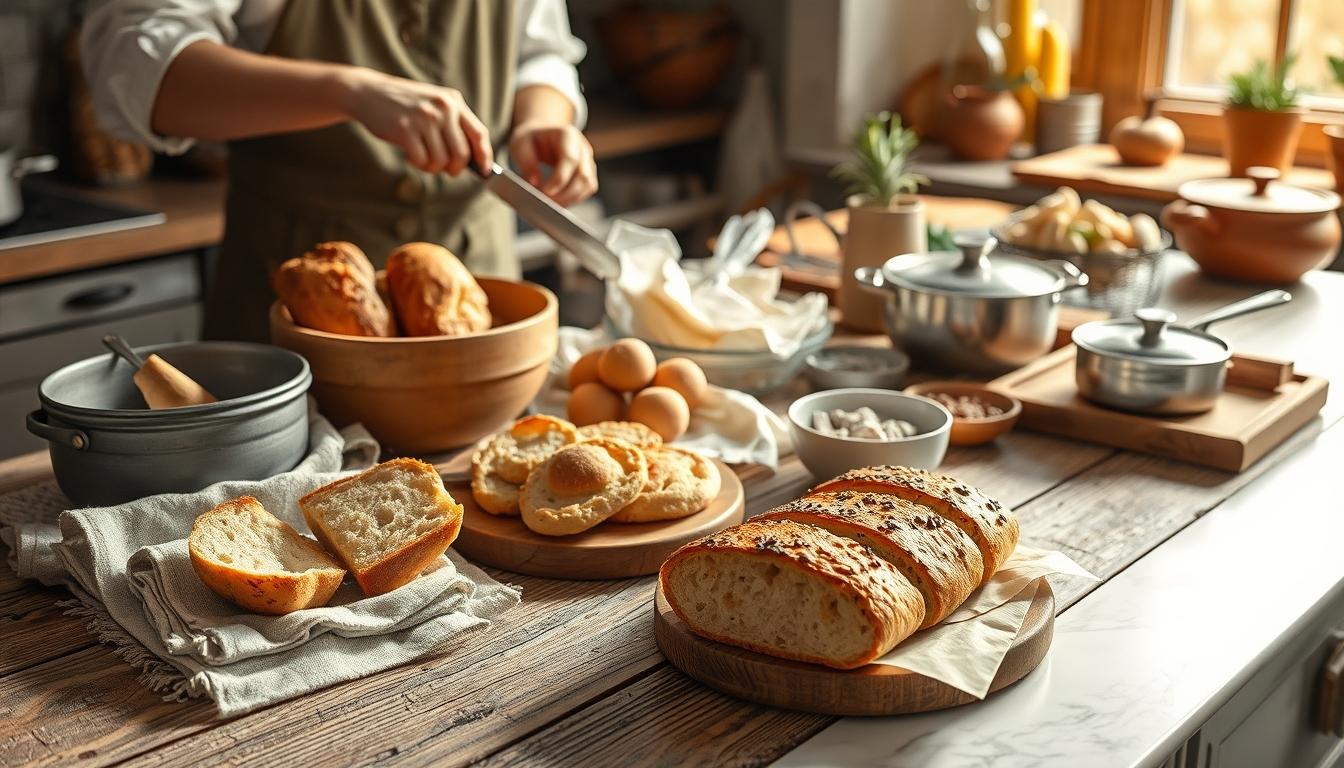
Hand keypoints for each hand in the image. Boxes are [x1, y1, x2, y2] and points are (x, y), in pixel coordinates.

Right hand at [340, 68, 492, 174]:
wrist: (369, 92)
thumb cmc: (404, 105)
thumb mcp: (434, 104)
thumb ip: (453, 124)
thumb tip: (475, 160)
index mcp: (453, 101)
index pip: (479, 134)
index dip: (484, 156)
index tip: (485, 171)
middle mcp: (442, 107)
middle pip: (461, 154)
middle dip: (454, 169)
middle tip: (443, 169)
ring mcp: (423, 117)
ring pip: (441, 161)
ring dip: (433, 168)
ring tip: (422, 158)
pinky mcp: (404, 129)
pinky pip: (422, 161)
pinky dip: (418, 165)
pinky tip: (410, 156)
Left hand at [509, 122, 596, 206]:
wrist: (540, 137)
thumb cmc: (530, 140)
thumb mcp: (520, 144)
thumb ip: (527, 162)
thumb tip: (535, 184)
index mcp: (567, 135)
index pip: (570, 160)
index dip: (559, 179)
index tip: (545, 193)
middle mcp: (583, 148)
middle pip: (583, 176)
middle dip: (564, 194)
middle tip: (545, 205)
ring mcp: (588, 161)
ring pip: (587, 186)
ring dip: (570, 200)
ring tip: (550, 207)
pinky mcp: (588, 174)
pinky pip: (586, 190)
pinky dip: (573, 200)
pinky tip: (557, 204)